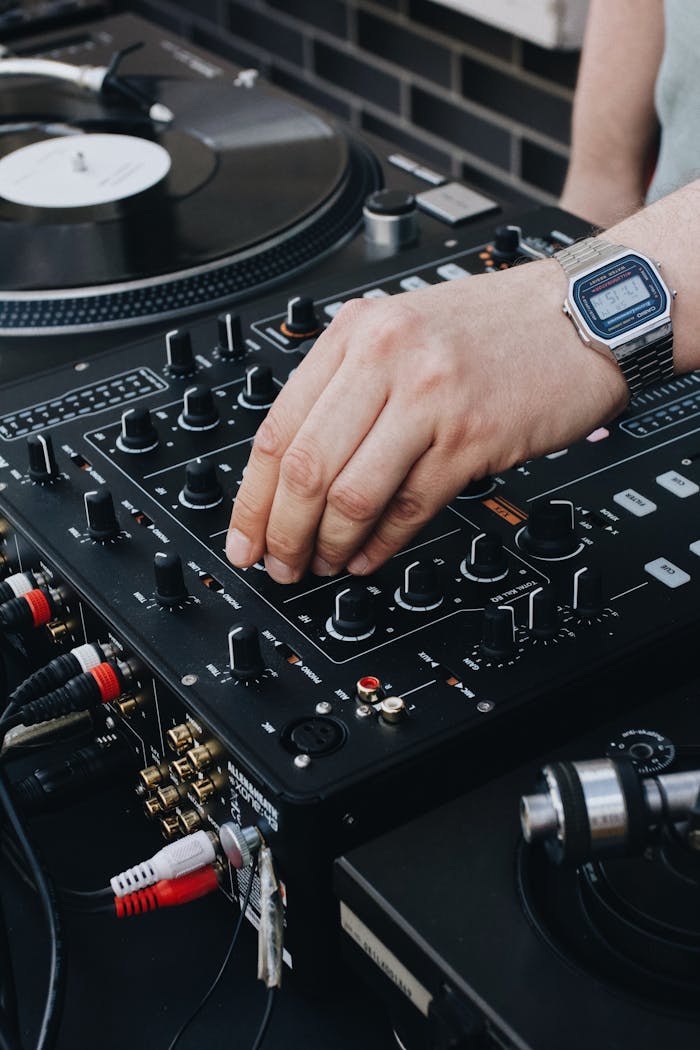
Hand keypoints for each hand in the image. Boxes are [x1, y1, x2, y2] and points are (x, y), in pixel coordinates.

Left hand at [226, 259, 627, 582]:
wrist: (581, 314)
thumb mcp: (403, 334)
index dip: (252, 499)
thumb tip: (297, 476)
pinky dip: (381, 544)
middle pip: (305, 467)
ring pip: (351, 494)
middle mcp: (386, 358)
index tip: (243, 538)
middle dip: (282, 532)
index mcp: (356, 333)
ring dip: (328, 544)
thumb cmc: (493, 329)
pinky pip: (409, 506)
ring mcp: (431, 397)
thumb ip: (348, 390)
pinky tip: (367, 557)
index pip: (277, 428)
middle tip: (278, 564)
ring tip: (321, 564)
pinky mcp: (473, 436)